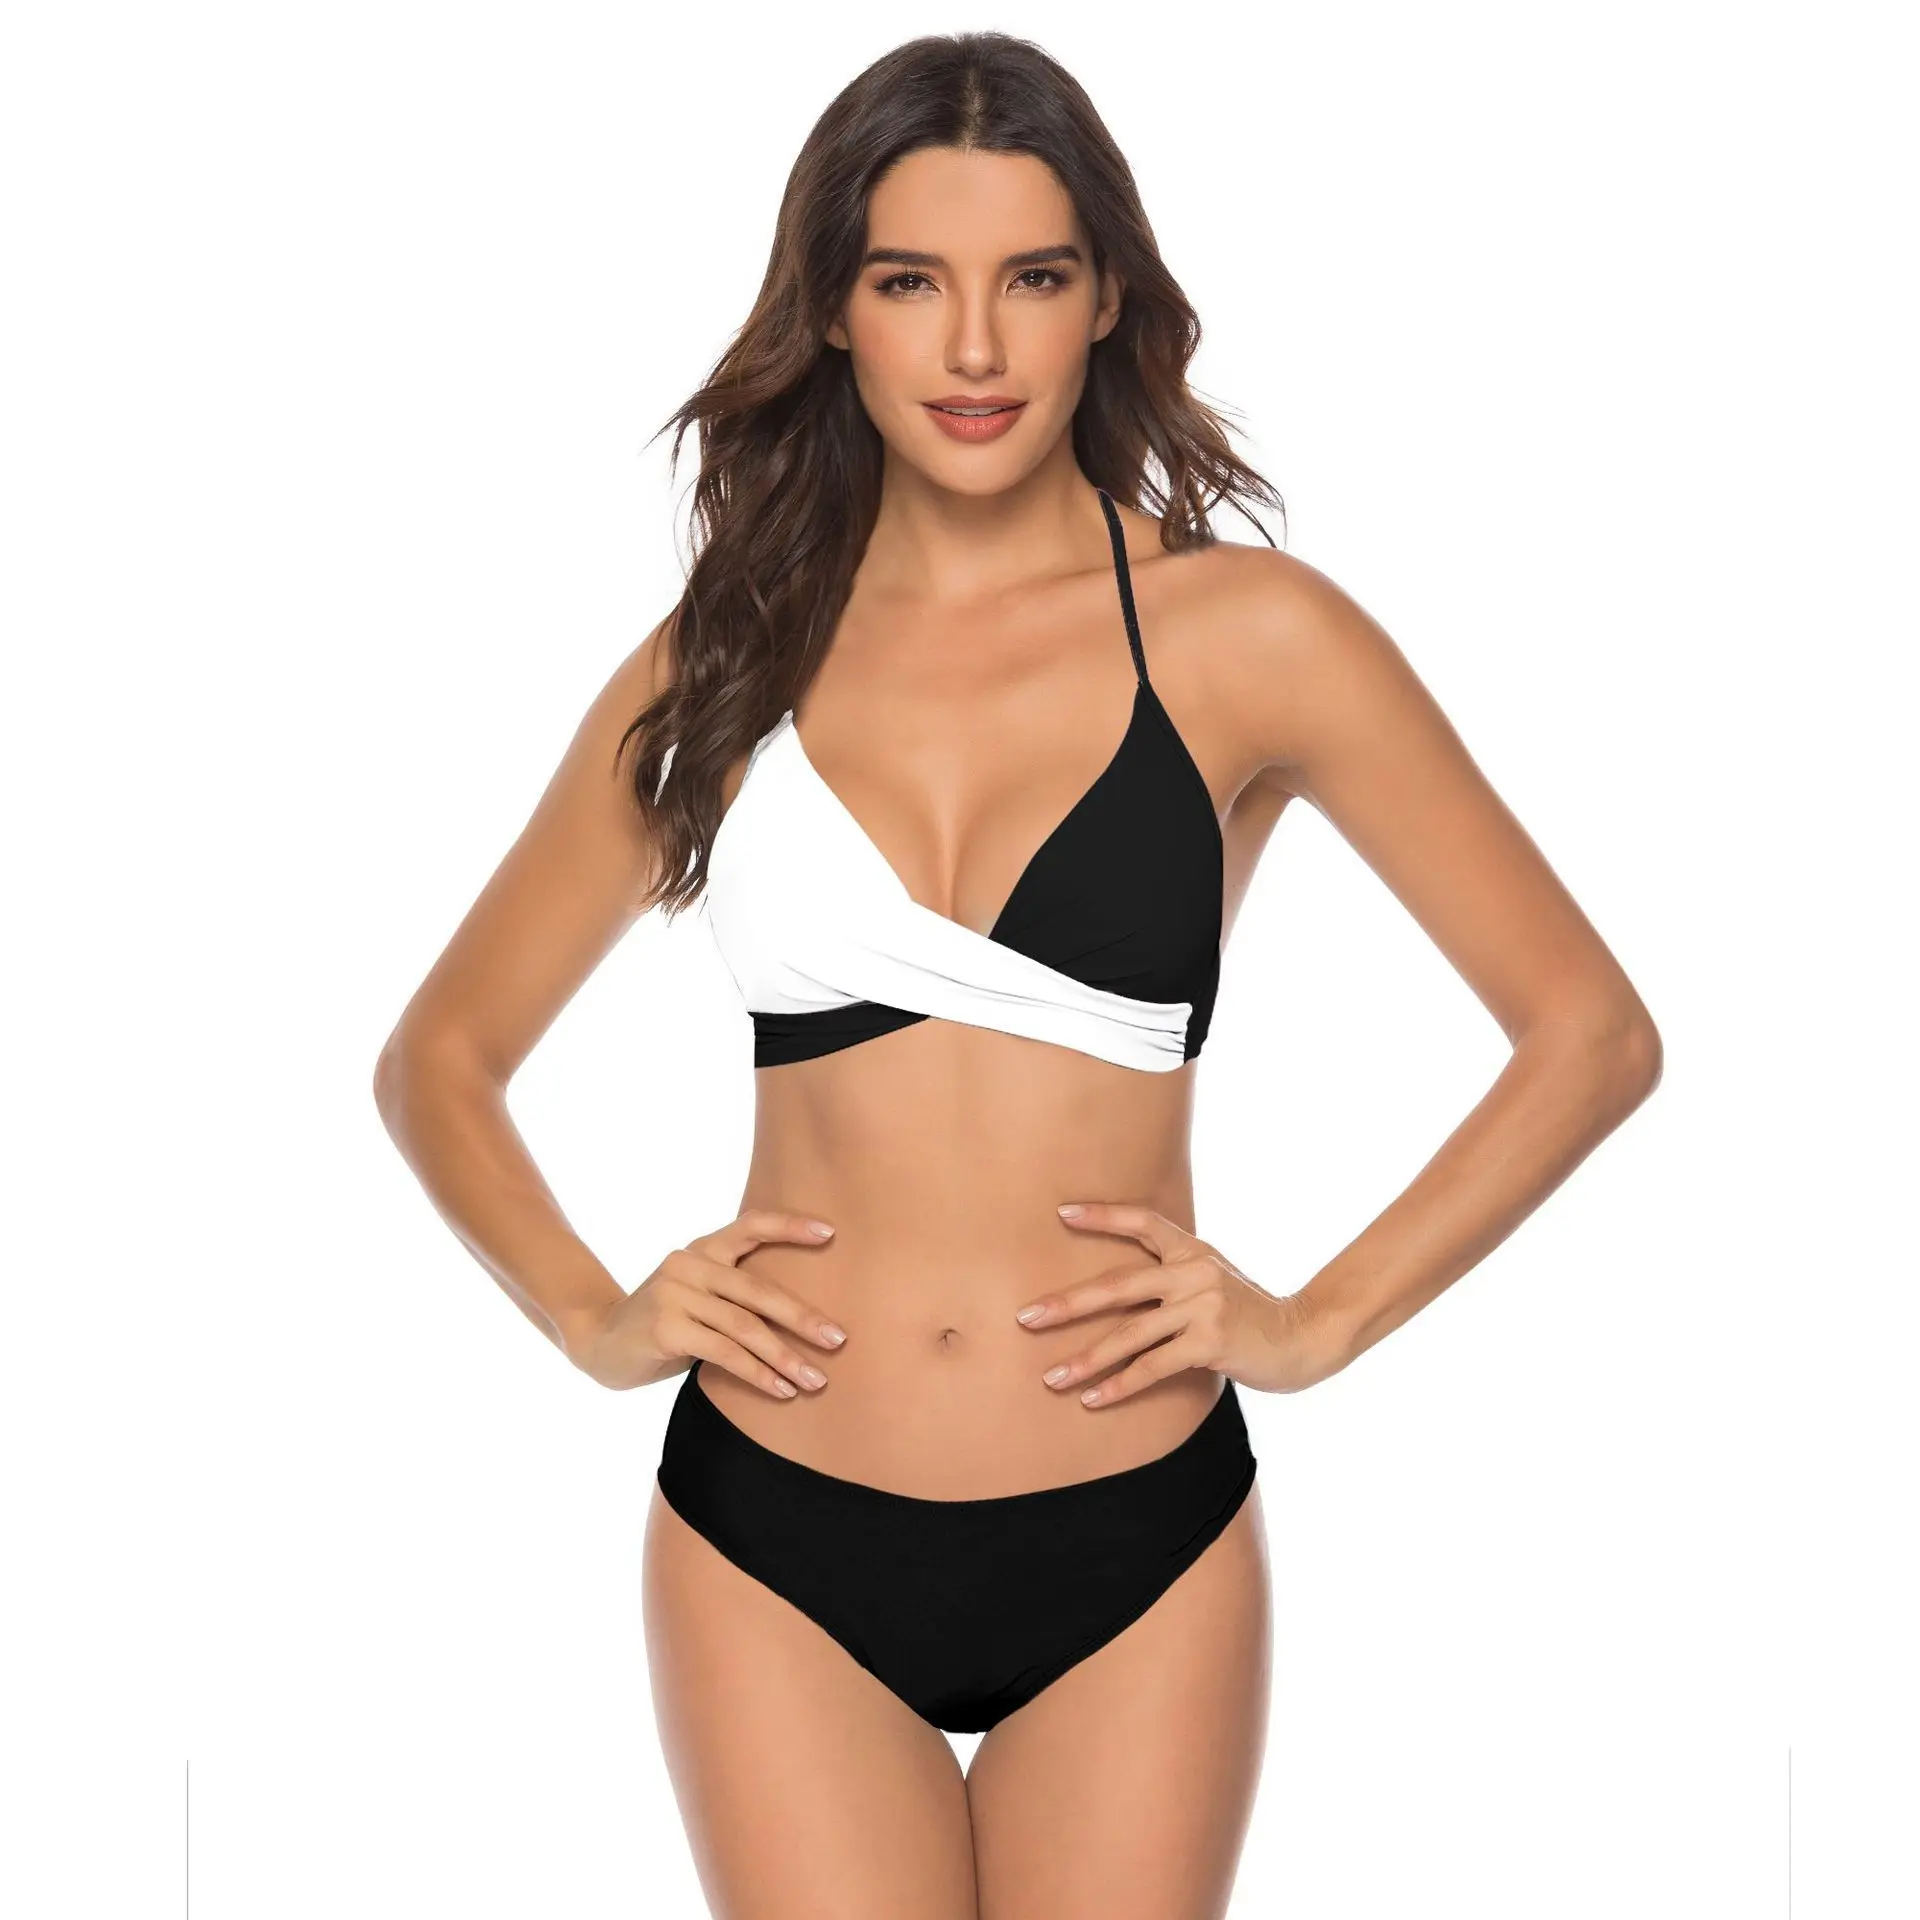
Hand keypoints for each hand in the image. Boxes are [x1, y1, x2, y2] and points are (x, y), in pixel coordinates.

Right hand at [569, 1208, 848, 1394]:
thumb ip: (733, 1296)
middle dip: (803, 1318)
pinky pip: (724, 1353)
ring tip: (815, 1380)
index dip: (790, 1226)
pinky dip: (757, 1373)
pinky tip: (780, 1390)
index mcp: (702, 1249)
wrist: (598, 1341)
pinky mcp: (666, 1328)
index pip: (750, 1225)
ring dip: (785, 1357)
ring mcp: (675, 1294)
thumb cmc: (664, 1323)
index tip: (831, 1232)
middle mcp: (689, 1263)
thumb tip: (804, 1320)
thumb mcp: (697, 1297)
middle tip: (839, 1340)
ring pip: (745, 1327)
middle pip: (758, 1290)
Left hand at [1016, 1202, 1346, 1402]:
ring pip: (1130, 1334)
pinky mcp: (1210, 1342)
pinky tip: (1092, 1399)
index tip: (1061, 1214)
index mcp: (1192, 1250)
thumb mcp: (1214, 1279)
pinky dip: (1119, 1385)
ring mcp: (1203, 1306)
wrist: (1303, 1338)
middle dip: (1067, 1303)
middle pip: (1118, 1283)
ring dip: (1086, 1359)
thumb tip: (1121, 1288)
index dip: (1102, 1216)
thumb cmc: (1250, 1313)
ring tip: (1051, 1377)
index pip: (1143, 1221)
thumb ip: (1175, 1277)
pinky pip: (1153, 1366)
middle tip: (1025, 1317)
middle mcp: (1194, 1271)